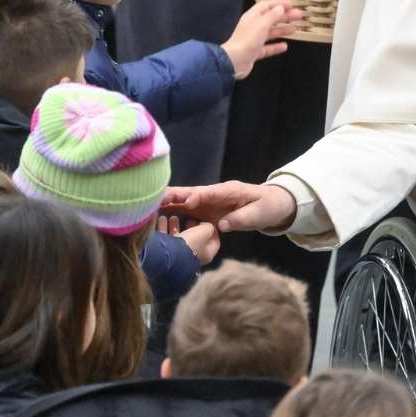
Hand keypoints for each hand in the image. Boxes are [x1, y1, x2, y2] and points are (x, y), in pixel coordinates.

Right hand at [159, 216, 221, 264]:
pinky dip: (164, 227)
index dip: (212, 230)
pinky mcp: (165, 252)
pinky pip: (165, 238)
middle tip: (187, 217)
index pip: (214, 242)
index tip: (205, 220)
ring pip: (178, 237)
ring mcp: (179, 255)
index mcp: (206, 254)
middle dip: (190, 226)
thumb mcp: (204, 231)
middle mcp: (193, 256)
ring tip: (173, 217)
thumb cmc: (191, 243)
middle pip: (194, 239)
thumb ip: (209, 227)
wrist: (168, 255)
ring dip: (175, 226)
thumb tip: (207, 225)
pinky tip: (162, 219)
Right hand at [162, 181, 297, 232]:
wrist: (270, 205)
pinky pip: (184, 212)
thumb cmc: (267, 207)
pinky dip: (170, 213)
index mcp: (228, 191)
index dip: (197, 196)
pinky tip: (154, 218)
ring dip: (166, 204)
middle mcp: (213, 195)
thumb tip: (222, 225)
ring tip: (145, 209)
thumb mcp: (260, 214)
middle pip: (190, 194)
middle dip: (172, 196)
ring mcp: (207, 203)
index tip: (186, 202)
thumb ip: (242, 219)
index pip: (210, 193)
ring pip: (183, 202)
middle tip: (153, 199)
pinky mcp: (203, 212)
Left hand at [221, 0, 303, 78]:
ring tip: (295, 29)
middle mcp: (253, 27)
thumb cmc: (247, 40)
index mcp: (252, 17)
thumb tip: (280, 7)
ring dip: (282, 30)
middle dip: (285, 16)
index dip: (279, 3)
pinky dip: (276, 46)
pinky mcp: (255, 52)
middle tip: (299, 15)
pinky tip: (285, 46)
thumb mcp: (261, 24)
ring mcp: (253, 40)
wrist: (234, 61)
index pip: (266, 6)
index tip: (292, 4)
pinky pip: (267, 47)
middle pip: (270, 19)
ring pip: (270, 33)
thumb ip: (272, 16)